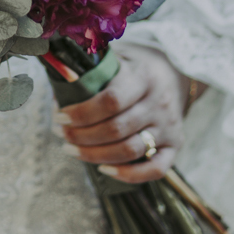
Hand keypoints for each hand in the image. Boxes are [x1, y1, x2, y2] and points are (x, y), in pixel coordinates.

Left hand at [56, 47, 189, 182]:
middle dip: (82, 136)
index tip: (60, 116)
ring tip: (72, 149)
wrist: (174, 72)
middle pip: (116, 129)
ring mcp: (169, 126)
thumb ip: (91, 70)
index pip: (112, 101)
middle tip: (62, 134)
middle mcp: (159, 103)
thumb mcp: (117, 58)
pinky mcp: (175, 145)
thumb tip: (58, 89)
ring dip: (95, 155)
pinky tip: (104, 169)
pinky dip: (128, 174)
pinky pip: (155, 169)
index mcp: (144, 77)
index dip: (82, 113)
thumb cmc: (134, 68)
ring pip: (130, 150)